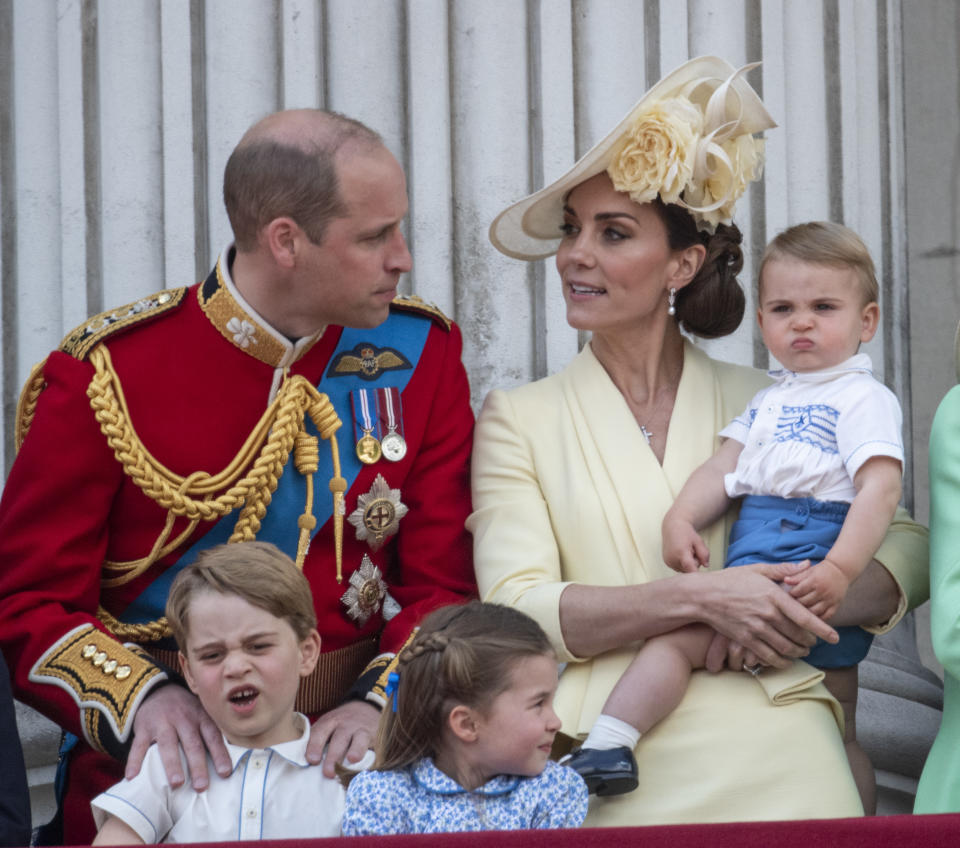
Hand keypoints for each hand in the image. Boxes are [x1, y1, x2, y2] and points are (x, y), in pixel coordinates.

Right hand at [126, 684, 230, 789]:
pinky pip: (139, 745)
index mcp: (201, 717)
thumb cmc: (186, 711)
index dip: (220, 754)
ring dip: (173, 764)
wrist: (157, 690)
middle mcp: (183, 718)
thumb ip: (210, 734)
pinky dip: (135, 761)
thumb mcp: (201, 714)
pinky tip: (133, 777)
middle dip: (197, 765)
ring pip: (168, 745)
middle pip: (192, 743)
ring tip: (177, 783)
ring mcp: (162, 722)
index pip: (213, 736)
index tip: (225, 773)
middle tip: (201, 786)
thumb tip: (229, 762)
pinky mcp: (143, 727)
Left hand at [306, 699, 379, 777]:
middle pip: (339, 738)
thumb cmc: (341, 725)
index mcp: (330, 722)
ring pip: (359, 739)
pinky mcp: (376, 736)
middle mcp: (346, 724)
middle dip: (333, 755)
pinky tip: (370, 764)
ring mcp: (362, 730)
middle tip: (328, 773)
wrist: (367, 708)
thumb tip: (304, 764)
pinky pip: (374, 745)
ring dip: (355, 750)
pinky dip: (372, 754)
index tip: (312, 760)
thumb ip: (317, 740)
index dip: (315, 746)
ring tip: (352, 760)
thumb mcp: (328, 726)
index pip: (320, 732)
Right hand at [662, 516, 709, 572]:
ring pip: (684, 570)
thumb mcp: (699, 541)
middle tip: (693, 552)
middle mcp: (672, 559)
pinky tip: (681, 554)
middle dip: (694, 564)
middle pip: (689, 570)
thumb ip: (704, 554)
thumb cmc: (687, 533)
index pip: (691, 570)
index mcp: (681, 552)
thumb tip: (706, 566)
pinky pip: (679, 568)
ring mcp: (668, 562)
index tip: (702, 579)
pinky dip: (683, 564)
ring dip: (688, 565)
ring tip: (687, 552)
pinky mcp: (667, 563)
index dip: (697, 575)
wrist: (672, 527)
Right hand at [700, 561, 838, 667]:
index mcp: (773, 595)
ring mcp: (756, 629)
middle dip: (810, 642)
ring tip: (802, 651)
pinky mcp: (745, 640)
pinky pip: (769, 656)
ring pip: (786, 648)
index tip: (835, 638)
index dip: (823, 629)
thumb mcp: (756, 570)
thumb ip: (783, 570)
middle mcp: (767, 614)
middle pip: (798, 635)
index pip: (804, 617)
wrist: (702, 596)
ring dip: (799, 652)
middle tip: (814, 642)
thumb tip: (807, 565)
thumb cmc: (730, 580)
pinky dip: (781, 662)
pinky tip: (786, 660)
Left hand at [785, 558, 848, 619]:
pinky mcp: (836, 605)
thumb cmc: (821, 571)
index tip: (787, 595)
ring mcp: (830, 599)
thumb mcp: (809, 571)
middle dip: (797, 603)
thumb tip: (785, 580)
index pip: (798, 591)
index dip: (791, 594)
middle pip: (805, 602)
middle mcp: (823, 590)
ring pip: (814, 611)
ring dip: (806, 612)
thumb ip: (797, 576)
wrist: (841, 571)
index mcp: (815, 580)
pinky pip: (826, 616)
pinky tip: (811, 616)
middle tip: (791, 604)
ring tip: (800, 610)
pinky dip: (818, 618)